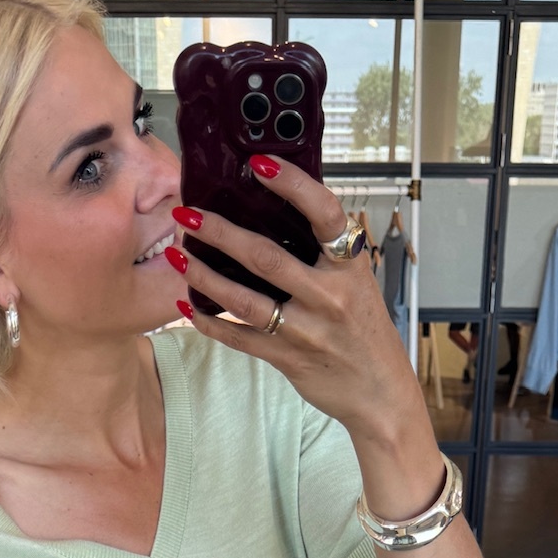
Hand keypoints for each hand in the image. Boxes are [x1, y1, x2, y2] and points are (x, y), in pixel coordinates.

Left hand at [170, 160, 430, 468]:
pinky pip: (240, 338)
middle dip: (221, 232)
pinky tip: (186, 306)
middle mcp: (329, 296)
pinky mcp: (288, 358)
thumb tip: (282, 210)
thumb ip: (324, 253)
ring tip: (177, 254)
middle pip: (266, 257)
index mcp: (349, 267)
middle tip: (188, 212)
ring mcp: (306, 330)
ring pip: (245, 300)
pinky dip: (210, 323)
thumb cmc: (365, 332)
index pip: (324, 214)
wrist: (381, 394)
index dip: (292, 185)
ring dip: (204, 275)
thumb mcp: (357, 283)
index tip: (259, 163)